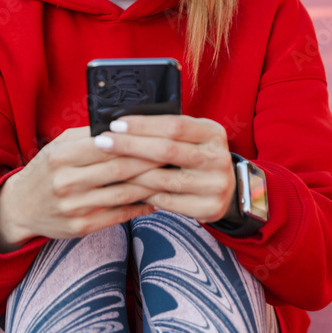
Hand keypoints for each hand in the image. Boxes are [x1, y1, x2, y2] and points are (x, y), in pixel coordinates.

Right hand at [0, 127, 161, 251]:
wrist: (21, 207)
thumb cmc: (45, 170)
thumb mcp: (58, 146)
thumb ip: (88, 135)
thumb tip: (124, 123)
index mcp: (61, 156)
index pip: (107, 145)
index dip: (136, 140)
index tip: (160, 136)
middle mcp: (66, 182)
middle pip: (120, 169)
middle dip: (152, 161)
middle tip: (175, 155)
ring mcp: (74, 207)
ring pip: (124, 193)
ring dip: (151, 185)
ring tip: (171, 176)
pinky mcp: (82, 226)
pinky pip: (119, 214)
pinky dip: (140, 207)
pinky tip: (156, 200)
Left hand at [93, 115, 235, 223]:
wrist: (228, 188)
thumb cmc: (197, 154)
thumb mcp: (193, 136)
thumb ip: (167, 130)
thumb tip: (123, 125)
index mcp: (213, 132)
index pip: (174, 125)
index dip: (143, 124)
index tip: (116, 124)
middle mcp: (218, 158)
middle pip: (167, 150)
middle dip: (130, 145)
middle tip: (103, 142)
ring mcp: (215, 185)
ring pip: (163, 179)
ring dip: (131, 172)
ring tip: (108, 166)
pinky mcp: (209, 208)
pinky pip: (167, 201)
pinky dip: (144, 193)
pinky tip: (126, 187)